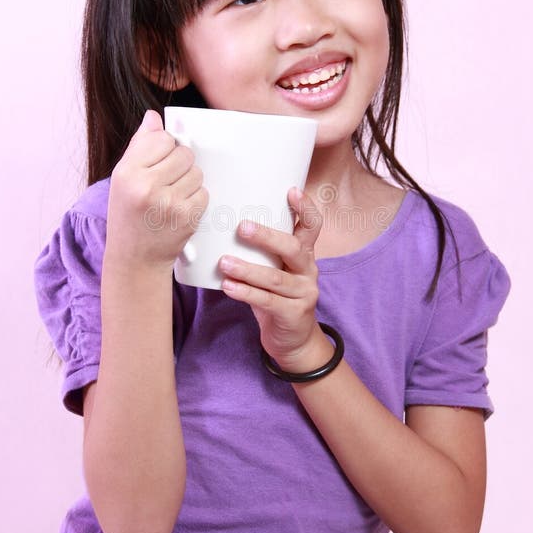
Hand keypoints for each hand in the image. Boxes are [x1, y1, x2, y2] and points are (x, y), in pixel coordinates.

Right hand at [105, 110, 207, 271]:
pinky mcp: (187, 217)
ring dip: (189, 181)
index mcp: (127, 173)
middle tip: (166, 182)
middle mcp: (146, 187)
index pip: (162, 139)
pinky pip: (203, 192)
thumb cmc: (128, 215)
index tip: (158, 161)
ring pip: (196, 172)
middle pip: (183, 154)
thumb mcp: (123, 179)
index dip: (165, 148)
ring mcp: (168, 203)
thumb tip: (153, 117)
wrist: (135, 258)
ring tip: (171, 196)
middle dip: (179, 164)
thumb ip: (139, 146)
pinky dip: (195, 198)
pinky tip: (179, 208)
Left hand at [218, 188, 329, 371]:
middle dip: (267, 237)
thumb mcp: (275, 271)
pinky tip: (228, 286)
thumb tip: (220, 228)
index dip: (305, 208)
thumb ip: (260, 253)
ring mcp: (303, 293)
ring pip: (275, 278)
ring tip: (225, 263)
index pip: (312, 226)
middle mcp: (308, 271)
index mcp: (305, 255)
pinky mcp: (293, 314)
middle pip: (293, 248)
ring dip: (248, 269)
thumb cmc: (277, 298)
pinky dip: (245, 293)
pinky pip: (267, 302)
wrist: (293, 341)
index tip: (292, 191)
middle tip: (242, 227)